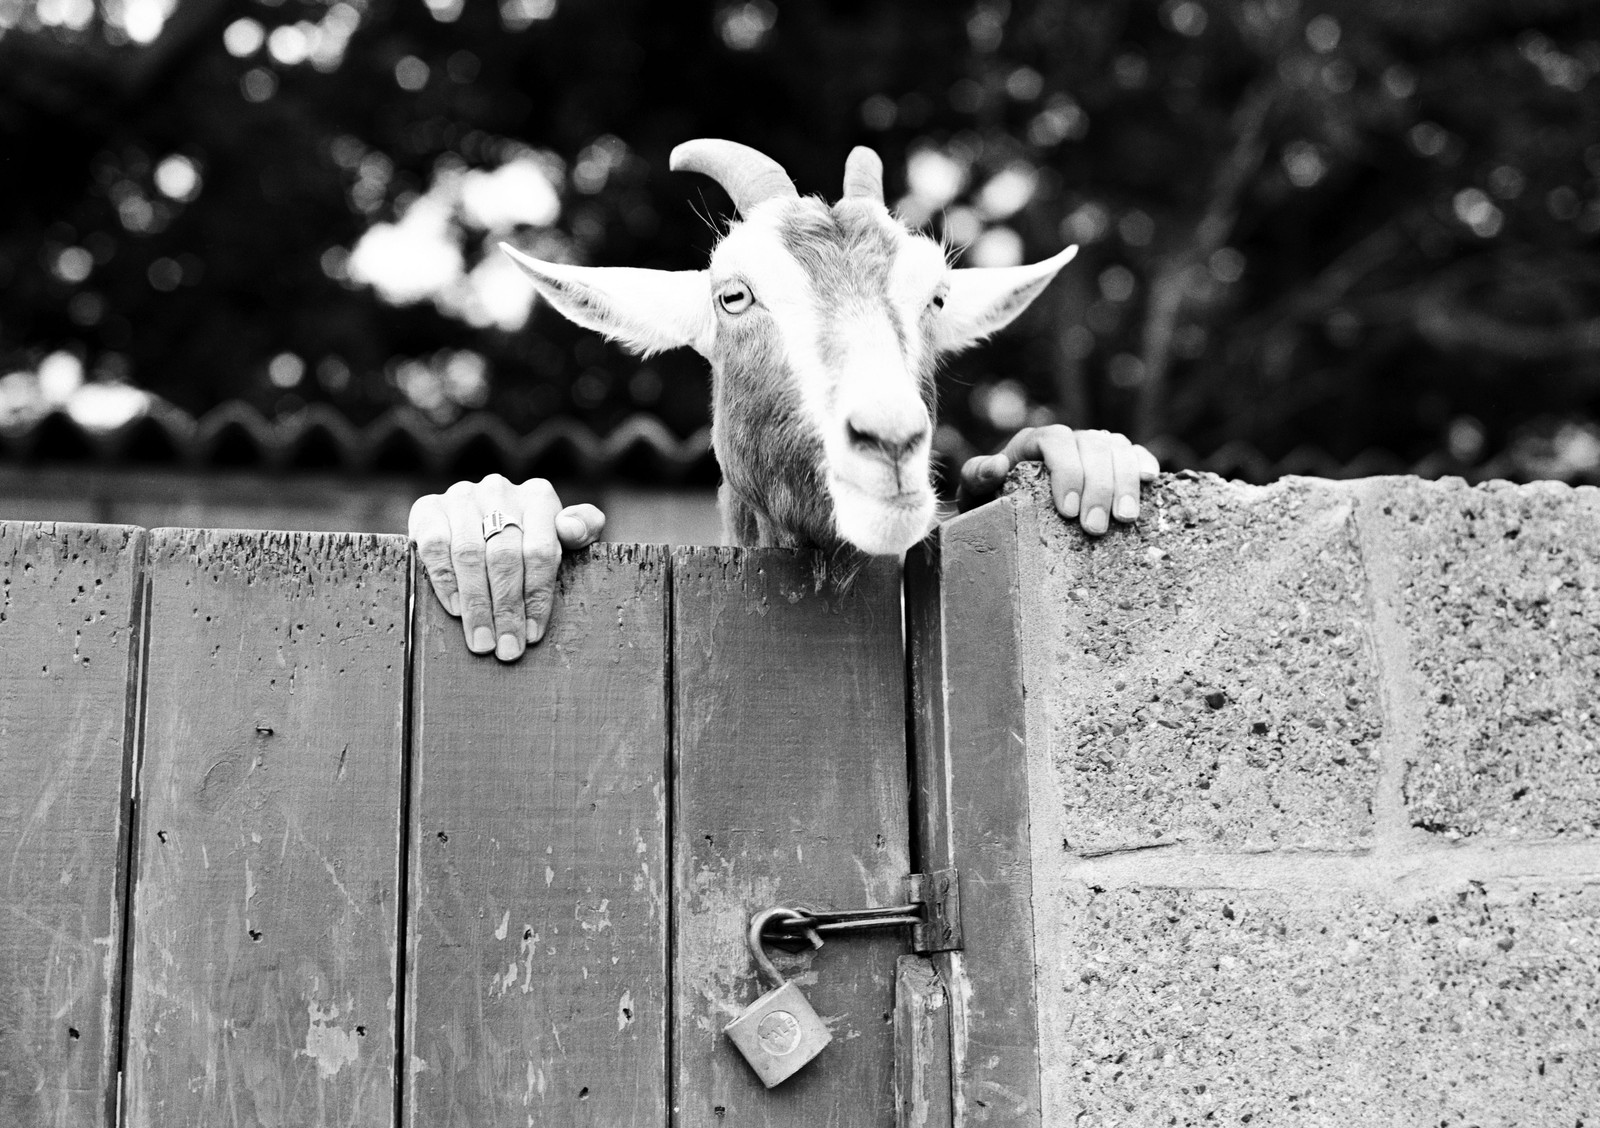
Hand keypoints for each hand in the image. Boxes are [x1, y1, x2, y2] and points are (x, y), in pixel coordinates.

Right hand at [408, 475, 605, 660]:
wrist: (475, 520)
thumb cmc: (529, 537)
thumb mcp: (562, 534)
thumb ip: (582, 529)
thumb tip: (573, 530)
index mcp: (538, 496)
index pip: (541, 551)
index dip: (537, 596)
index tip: (532, 634)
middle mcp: (499, 490)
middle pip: (504, 557)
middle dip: (506, 609)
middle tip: (507, 648)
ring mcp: (462, 497)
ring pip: (469, 554)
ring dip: (476, 604)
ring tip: (482, 641)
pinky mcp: (428, 508)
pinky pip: (435, 547)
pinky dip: (446, 581)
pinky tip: (456, 610)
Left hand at [956, 425, 1158, 534]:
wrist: (1006, 513)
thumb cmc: (990, 502)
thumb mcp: (975, 491)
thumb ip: (978, 475)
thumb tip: (996, 465)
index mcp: (1034, 441)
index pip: (1055, 442)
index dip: (1066, 471)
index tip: (1067, 511)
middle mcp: (1067, 440)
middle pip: (1092, 447)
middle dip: (1098, 487)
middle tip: (1095, 528)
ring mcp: (1092, 449)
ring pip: (1117, 448)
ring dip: (1125, 482)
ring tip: (1125, 518)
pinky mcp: (1112, 463)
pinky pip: (1133, 453)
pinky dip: (1143, 462)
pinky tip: (1150, 480)